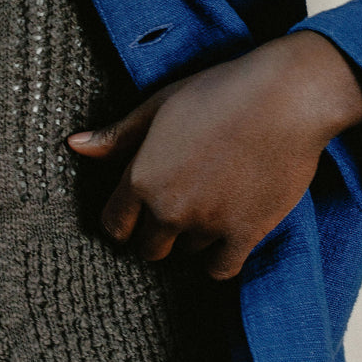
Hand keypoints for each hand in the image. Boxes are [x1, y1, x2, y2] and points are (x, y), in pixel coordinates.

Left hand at [66, 31, 361, 278]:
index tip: (137, 215)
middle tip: (178, 209)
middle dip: (158, 233)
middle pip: (149, 248)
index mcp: (141, 177)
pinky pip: (220, 269)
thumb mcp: (159, 106)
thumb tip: (75, 146)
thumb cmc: (220, 92)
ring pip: (188, 252)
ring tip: (213, 202)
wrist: (286, 97)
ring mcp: (206, 224)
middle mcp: (168, 208)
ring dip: (195, 237)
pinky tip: (227, 237)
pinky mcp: (245, 234)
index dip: (124, 222)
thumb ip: (118, 136)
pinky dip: (221, 259)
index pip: (114, 225)